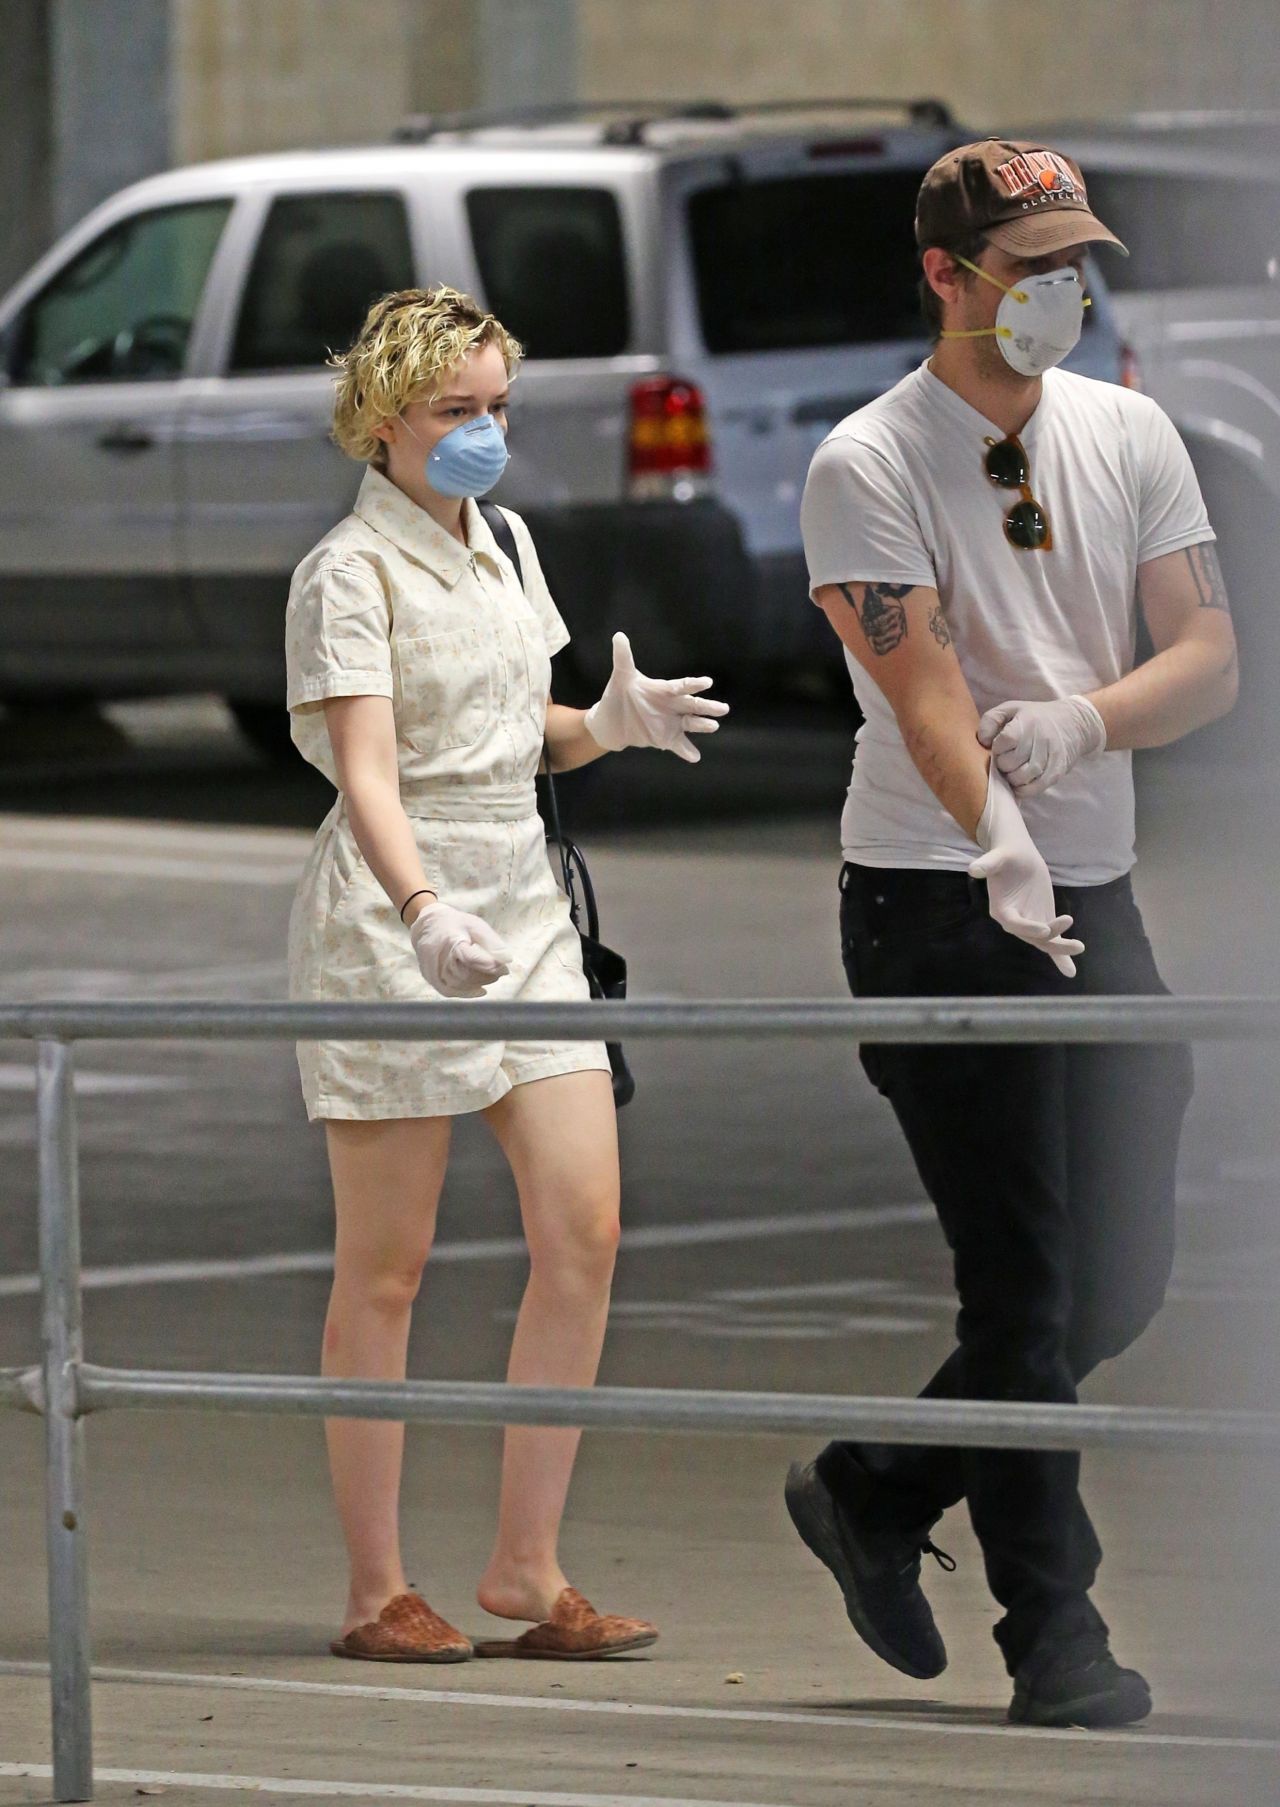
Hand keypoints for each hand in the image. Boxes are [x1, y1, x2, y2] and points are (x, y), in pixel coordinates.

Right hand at [408, 901, 511, 998]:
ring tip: (491, 976)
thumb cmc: (455, 924)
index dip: (489, 965)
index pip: (471, 958)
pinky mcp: (430, 977)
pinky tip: (480, 988)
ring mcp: (432, 970)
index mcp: (451, 940)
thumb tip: (507, 959)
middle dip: (487, 975)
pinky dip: (467, 992)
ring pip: (459, 984)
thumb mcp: (475, 924)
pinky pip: (449, 991)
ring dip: (479, 983)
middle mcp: (438, 957)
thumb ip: (491, 942)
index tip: (503, 967)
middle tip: (501, 971)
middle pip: (465, 974)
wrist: (427, 925)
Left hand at [583, 631, 728, 762]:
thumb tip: (618, 635)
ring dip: (703, 725)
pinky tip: (695, 757)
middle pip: (693, 705)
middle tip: (723, 709)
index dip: (693, 684)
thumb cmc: (619, 695)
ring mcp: (671, 722)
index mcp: (664, 689)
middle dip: (707, 707)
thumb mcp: (621, 677)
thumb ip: (623, 658)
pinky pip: (679, 745)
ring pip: (691, 724)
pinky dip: (686, 751)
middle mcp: (672, 705)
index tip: (707, 683)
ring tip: (714, 726)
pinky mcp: (665, 738)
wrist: (610, 722)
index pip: (682, 686)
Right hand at [968, 768, 1083, 975]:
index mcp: (1001, 909)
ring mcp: (1029, 922)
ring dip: (1061, 948)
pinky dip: (1060, 955)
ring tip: (1079, 947)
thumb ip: (988, 864)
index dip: (1028, 928)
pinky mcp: (1042, 919)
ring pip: (1044, 941)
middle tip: (1072, 944)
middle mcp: (1014, 920)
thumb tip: (974, 869)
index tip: (1044, 929)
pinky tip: (1070, 970)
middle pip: (1032, 936)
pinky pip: (1051, 940)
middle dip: (1051, 940)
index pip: (1013, 923)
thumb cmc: (1006, 854)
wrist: (1017, 855)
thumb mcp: (998, 856)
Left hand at [976, 695, 1105, 797]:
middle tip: (1005, 761)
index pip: (1004, 742)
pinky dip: (1024, 790)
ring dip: (1012, 779)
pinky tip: (1019, 785)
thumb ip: (990, 720)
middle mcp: (1040, 739)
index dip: (997, 749)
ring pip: (1023, 777)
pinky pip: (1037, 787)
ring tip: (1012, 772)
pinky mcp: (1058, 770)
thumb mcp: (1011, 709)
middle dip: (1002, 765)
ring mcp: (1050, 756)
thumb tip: (982, 741)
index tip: (999, 748)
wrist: (1074, 722)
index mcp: (1026, 722)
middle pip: (1011, 762)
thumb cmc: (1035, 717)